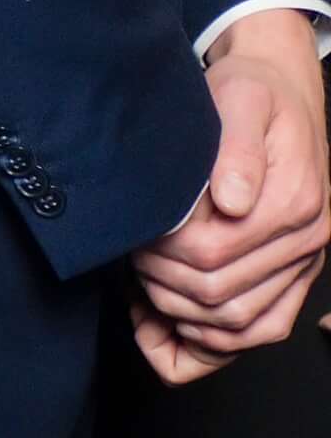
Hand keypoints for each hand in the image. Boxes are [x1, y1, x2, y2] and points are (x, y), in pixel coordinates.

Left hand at [135, 13, 329, 371]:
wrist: (282, 94)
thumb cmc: (253, 96)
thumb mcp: (240, 99)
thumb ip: (236, 149)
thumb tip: (230, 201)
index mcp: (294, 205)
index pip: (210, 255)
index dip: (158, 252)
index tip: (134, 231)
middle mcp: (306, 244)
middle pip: (216, 296)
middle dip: (159, 282)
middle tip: (131, 254)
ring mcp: (302, 266)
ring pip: (236, 327)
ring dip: (177, 316)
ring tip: (141, 285)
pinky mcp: (291, 278)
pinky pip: (256, 332)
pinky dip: (205, 343)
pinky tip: (160, 322)